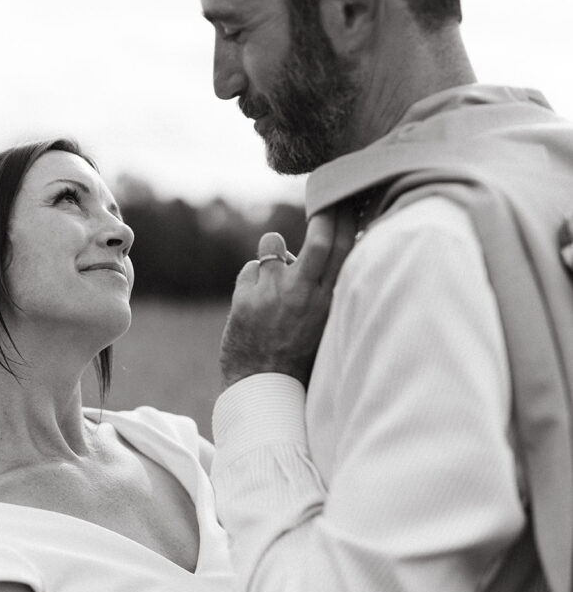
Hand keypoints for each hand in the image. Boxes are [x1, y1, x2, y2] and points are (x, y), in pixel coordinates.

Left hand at [219, 207, 354, 388]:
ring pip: (272, 246)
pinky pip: (249, 270)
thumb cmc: (296, 358)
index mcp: (330, 303)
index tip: (345, 199)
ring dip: (272, 255)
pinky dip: (250, 282)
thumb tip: (318, 247)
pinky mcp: (246, 298)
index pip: (345, 249)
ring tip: (272, 284)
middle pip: (320, 238)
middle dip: (323, 213)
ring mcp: (275, 294)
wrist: (263, 392)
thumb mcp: (323, 325)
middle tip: (324, 199)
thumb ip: (324, 289)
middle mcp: (306, 295)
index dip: (345, 218)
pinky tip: (253, 309)